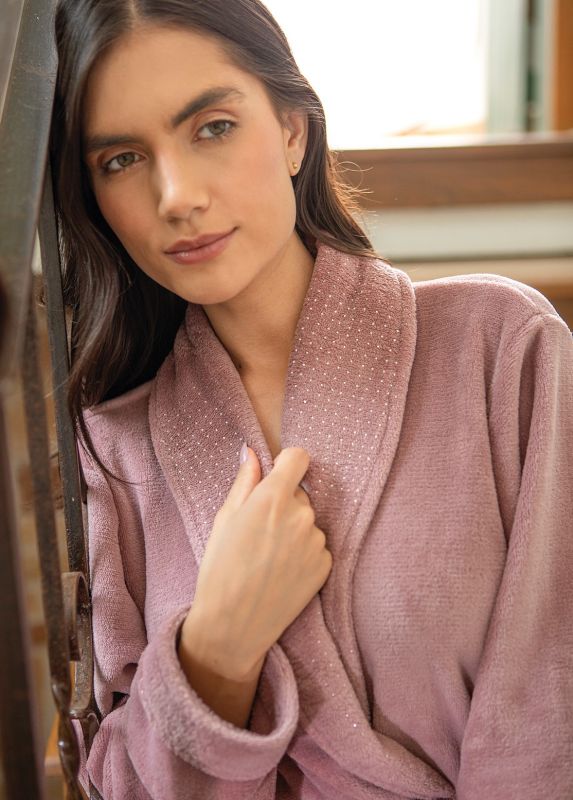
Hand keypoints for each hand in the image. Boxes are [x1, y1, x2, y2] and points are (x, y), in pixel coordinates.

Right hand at [181, 446, 331, 679]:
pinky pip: (316, 546)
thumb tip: (252, 453)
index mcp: (274, 498)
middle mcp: (302, 515)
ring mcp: (317, 541)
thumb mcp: (225, 519)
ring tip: (268, 557)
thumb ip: (245, 481)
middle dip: (284, 504)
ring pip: (308, 521)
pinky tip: (281, 572)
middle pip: (300, 493)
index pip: (299, 457)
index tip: (277, 476)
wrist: (233, 625)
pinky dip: (303, 554)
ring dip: (294, 530)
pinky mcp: (326, 565)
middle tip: (259, 531)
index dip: (287, 464)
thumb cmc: (220, 569)